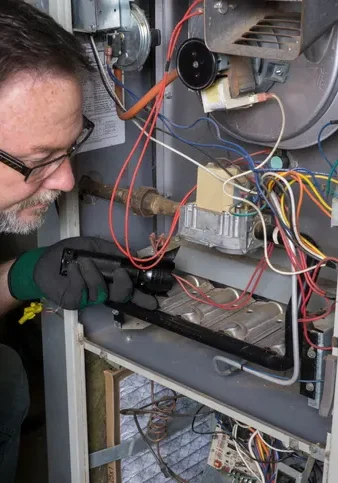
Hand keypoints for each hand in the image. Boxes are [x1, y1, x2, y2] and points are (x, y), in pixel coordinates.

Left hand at [8, 237, 157, 310]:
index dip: (142, 297)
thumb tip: (135, 254)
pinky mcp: (73, 301)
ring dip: (93, 274)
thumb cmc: (71, 253)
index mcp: (110, 279)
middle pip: (120, 295)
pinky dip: (78, 277)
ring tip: (83, 262)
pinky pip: (81, 291)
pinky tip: (72, 268)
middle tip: (121, 274)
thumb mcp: (94, 246)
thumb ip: (114, 251)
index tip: (154, 301)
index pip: (130, 291)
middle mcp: (102, 290)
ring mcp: (88, 298)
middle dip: (124, 286)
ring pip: (100, 292)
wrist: (45, 260)